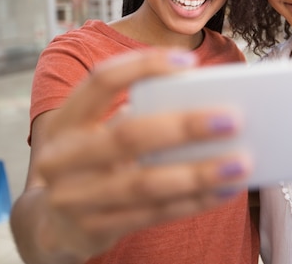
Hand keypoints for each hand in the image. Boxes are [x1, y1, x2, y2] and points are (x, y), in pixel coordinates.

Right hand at [23, 49, 249, 260]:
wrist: (50, 225)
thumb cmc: (90, 164)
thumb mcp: (96, 135)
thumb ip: (136, 118)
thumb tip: (207, 106)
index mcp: (66, 120)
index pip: (101, 81)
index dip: (144, 66)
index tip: (189, 61)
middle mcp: (61, 158)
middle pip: (128, 134)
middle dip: (185, 126)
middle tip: (233, 119)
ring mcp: (74, 198)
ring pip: (145, 183)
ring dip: (198, 173)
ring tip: (240, 163)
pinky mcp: (94, 230)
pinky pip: (153, 214)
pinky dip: (193, 202)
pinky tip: (223, 191)